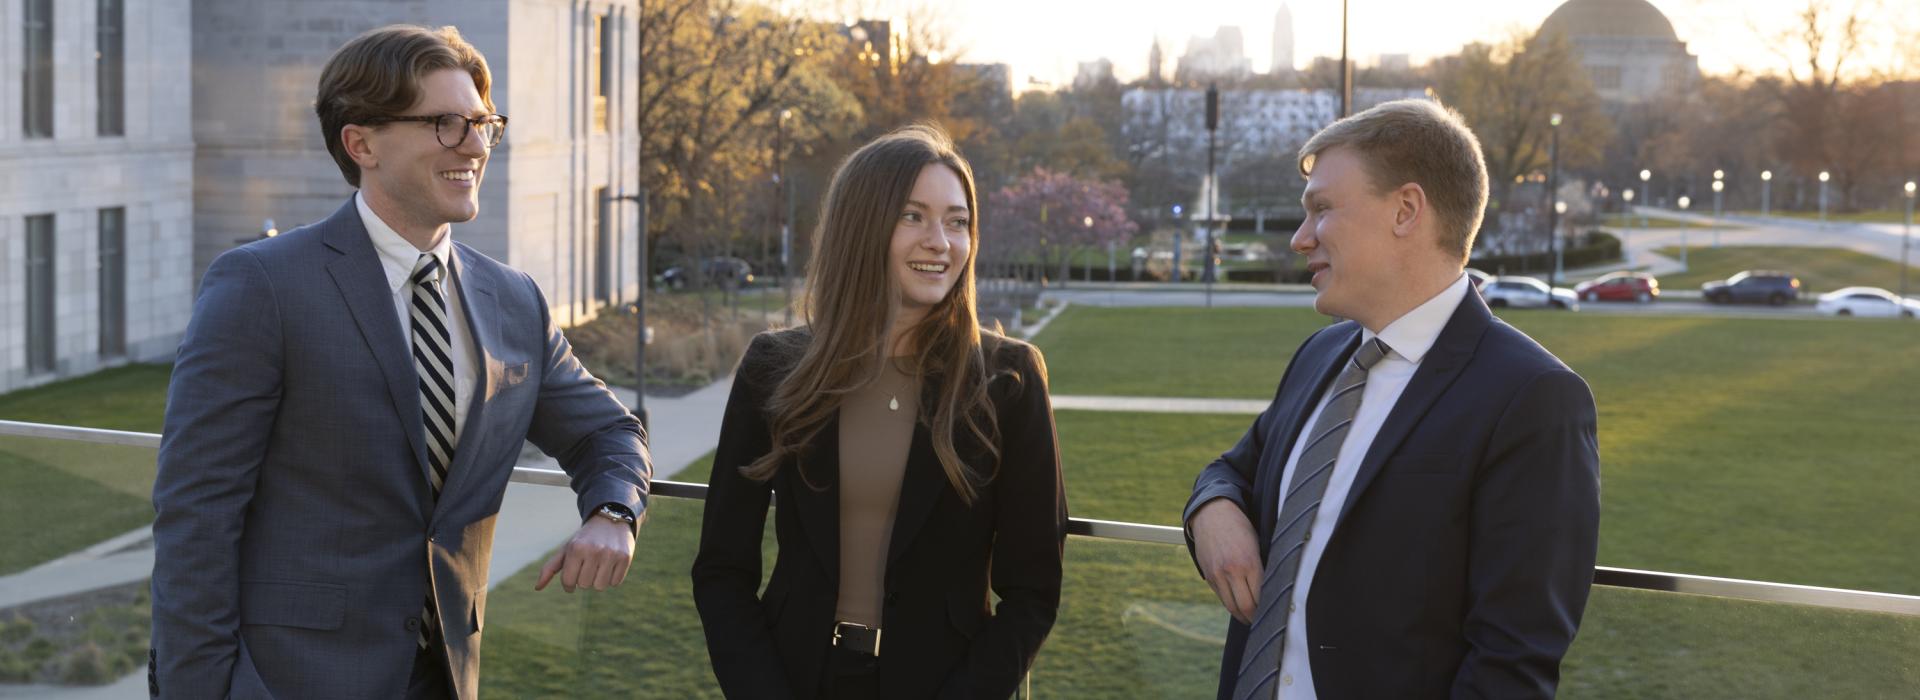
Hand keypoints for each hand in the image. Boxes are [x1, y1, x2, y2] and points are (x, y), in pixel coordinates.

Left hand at [534, 517, 634, 592]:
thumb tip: (537, 587)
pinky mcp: (625, 557)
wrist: (611, 520)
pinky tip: (610, 565)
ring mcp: (611, 554)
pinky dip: (611, 578)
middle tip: (588, 566)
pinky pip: (615, 583)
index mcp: (576, 548)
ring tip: (599, 566)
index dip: (568, 584)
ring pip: (600, 586)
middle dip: (584, 579)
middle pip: (585, 585)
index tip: (572, 578)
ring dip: (598, 580)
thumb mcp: (567, 549)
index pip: (568, 582)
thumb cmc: (585, 539)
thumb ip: (550, 568)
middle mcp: (594, 550)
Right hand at [1192, 498, 1261, 624]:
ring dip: (1242, 615)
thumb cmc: (1240, 527)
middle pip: (1245, 607)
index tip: (1274, 613)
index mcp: (1249, 562)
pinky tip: (1238, 605)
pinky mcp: (1208, 575)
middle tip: (1263, 620)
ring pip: (1231, 606)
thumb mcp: (1256, 545)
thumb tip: (1269, 592)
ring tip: (1251, 617)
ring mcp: (1217, 574)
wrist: (1212, 513)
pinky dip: (1231, 603)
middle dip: (1255, 617)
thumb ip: (1261, 568)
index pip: (1261, 597)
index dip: (1268, 609)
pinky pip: (1221, 597)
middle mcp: (1232, 571)